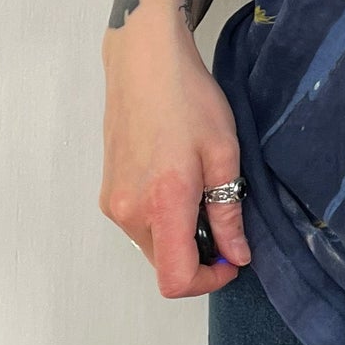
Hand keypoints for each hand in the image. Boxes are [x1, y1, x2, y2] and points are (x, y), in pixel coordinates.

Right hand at [99, 13, 249, 297]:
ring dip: (181, 235)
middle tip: (225, 219)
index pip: (175, 279)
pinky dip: (164, 219)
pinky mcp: (108, 192)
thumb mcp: (223, 156)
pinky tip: (181, 183)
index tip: (232, 260)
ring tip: (203, 192)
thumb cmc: (188, 100)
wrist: (144, 63)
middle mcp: (128, 212)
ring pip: (152, 245)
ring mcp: (113, 203)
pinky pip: (140, 224)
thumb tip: (236, 256)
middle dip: (199, 255)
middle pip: (164, 264)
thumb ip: (228, 213)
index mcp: (161, 205)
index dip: (209, 281)